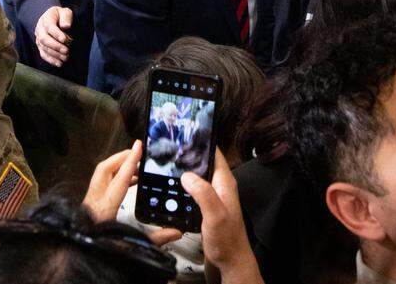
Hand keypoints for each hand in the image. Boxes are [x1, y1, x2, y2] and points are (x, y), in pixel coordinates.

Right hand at [35, 6, 72, 67]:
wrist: (52, 19)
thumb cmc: (60, 16)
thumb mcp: (65, 12)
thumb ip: (66, 17)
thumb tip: (66, 26)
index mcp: (46, 19)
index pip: (49, 26)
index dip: (56, 34)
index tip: (65, 39)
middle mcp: (40, 29)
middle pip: (44, 39)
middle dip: (56, 46)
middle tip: (66, 51)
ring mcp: (38, 38)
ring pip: (44, 48)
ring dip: (55, 54)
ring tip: (65, 57)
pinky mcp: (40, 46)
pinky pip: (43, 54)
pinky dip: (51, 60)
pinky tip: (59, 63)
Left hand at [84, 141, 182, 246]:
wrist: (82, 260)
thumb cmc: (104, 252)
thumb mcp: (133, 247)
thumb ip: (155, 239)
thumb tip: (177, 232)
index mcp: (104, 209)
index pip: (120, 179)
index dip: (130, 161)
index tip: (138, 145)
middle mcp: (94, 201)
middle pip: (104, 170)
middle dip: (121, 157)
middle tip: (138, 152)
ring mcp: (89, 202)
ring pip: (101, 174)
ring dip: (118, 166)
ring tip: (137, 165)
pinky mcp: (89, 205)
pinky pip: (102, 182)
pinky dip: (116, 176)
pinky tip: (130, 180)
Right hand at [179, 149, 261, 283]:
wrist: (230, 262)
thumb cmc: (227, 240)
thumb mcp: (215, 214)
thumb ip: (203, 193)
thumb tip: (187, 174)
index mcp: (224, 182)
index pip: (214, 152)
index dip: (202, 140)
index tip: (186, 132)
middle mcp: (219, 186)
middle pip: (203, 162)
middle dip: (188, 153)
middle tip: (169, 146)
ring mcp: (212, 197)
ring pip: (196, 176)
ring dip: (184, 170)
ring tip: (166, 162)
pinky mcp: (205, 207)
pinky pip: (192, 190)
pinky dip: (182, 185)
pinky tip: (170, 186)